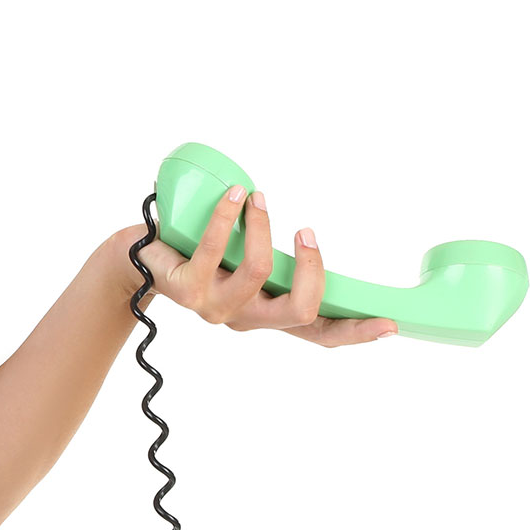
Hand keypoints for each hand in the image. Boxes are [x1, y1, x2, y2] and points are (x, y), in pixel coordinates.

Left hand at [108, 186, 397, 347]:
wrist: (139, 259)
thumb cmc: (200, 253)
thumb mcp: (246, 259)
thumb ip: (278, 257)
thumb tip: (311, 232)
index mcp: (268, 315)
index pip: (319, 334)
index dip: (355, 332)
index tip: (390, 323)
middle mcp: (246, 319)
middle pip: (299, 311)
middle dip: (313, 268)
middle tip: (308, 230)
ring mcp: (216, 309)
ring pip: (260, 272)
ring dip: (262, 227)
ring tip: (257, 196)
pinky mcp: (187, 290)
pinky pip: (215, 249)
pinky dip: (228, 216)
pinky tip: (234, 195)